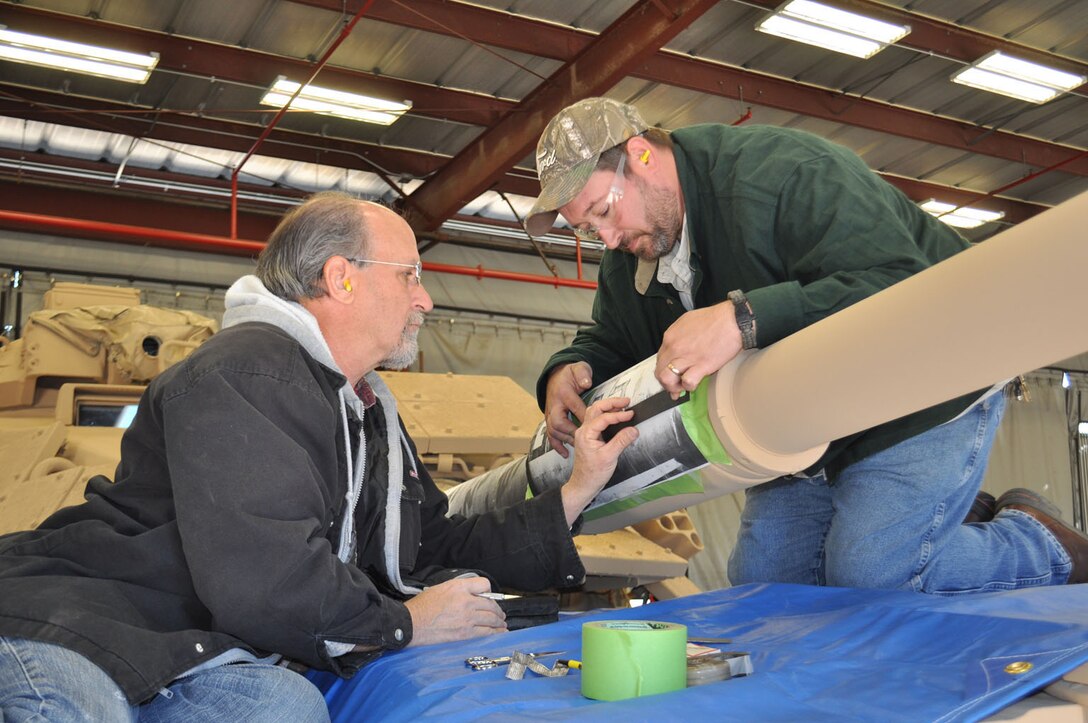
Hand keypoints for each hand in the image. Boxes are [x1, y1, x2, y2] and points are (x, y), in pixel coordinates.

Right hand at [405, 577, 506, 645]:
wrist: (411, 623)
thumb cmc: (421, 606)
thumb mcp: (440, 588)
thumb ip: (458, 589)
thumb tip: (472, 594)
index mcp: (459, 587)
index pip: (484, 584)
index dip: (488, 591)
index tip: (489, 597)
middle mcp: (466, 601)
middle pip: (491, 604)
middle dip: (497, 610)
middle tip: (499, 613)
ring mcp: (467, 618)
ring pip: (491, 618)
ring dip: (499, 621)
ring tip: (501, 623)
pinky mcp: (465, 633)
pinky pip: (486, 632)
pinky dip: (496, 632)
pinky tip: (500, 632)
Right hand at [543, 361, 593, 456]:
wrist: (556, 374)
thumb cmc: (571, 373)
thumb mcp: (579, 368)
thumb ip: (583, 375)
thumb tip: (587, 383)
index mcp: (564, 393)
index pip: (575, 407)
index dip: (586, 417)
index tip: (598, 425)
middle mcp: (554, 405)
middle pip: (558, 422)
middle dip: (572, 432)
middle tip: (585, 440)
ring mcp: (549, 413)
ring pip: (553, 430)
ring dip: (565, 440)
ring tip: (577, 448)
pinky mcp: (549, 419)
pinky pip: (550, 434)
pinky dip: (556, 446)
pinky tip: (565, 454)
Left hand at [561, 397, 639, 525]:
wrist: (584, 485)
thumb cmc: (593, 473)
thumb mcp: (609, 457)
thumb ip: (621, 441)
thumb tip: (634, 429)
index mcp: (586, 434)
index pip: (603, 418)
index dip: (618, 415)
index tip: (631, 414)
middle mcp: (584, 430)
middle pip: (596, 409)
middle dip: (611, 403)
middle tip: (627, 402)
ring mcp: (586, 433)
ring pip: (595, 413)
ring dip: (608, 407)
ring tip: (623, 406)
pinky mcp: (590, 437)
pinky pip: (597, 420)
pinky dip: (607, 415)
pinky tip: (616, 417)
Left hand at [655, 301, 742, 399]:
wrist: (731, 321)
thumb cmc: (714, 319)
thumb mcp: (687, 321)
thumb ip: (678, 335)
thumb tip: (677, 348)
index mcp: (671, 336)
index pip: (659, 359)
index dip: (664, 370)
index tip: (669, 374)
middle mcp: (675, 347)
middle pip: (659, 371)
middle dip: (666, 382)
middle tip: (674, 385)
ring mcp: (686, 357)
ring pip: (667, 379)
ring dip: (673, 387)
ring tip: (681, 387)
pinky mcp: (700, 366)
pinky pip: (687, 382)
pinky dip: (689, 386)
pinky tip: (694, 383)